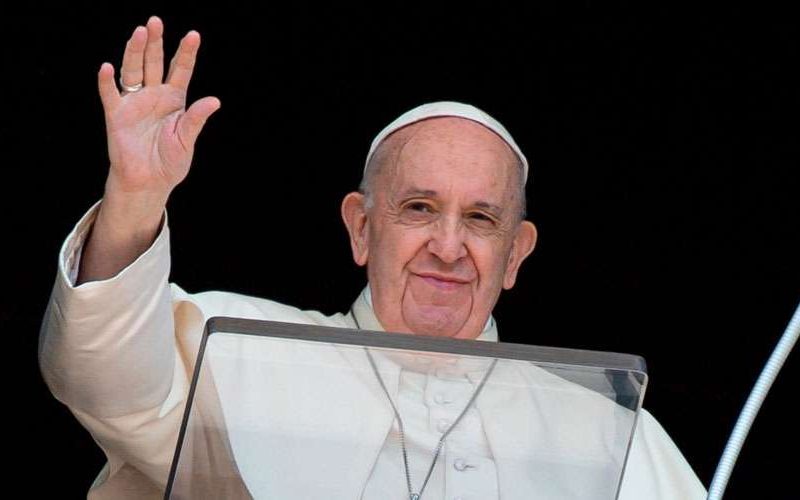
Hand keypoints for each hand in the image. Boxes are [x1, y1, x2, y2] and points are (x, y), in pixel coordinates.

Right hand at [98, 16, 219, 203]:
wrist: (150, 182)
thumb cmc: (170, 162)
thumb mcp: (187, 139)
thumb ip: (196, 119)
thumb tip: (214, 100)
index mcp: (175, 99)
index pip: (181, 70)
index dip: (186, 53)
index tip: (194, 35)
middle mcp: (154, 95)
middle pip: (154, 63)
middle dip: (156, 42)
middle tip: (156, 21)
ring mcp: (134, 103)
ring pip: (133, 71)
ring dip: (135, 52)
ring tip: (139, 32)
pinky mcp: (116, 115)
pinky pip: (110, 94)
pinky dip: (107, 81)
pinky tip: (107, 67)